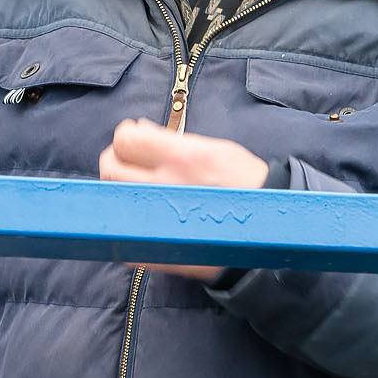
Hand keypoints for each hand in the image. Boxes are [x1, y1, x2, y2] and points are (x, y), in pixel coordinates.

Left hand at [97, 118, 270, 279]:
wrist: (267, 230)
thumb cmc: (246, 184)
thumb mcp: (217, 149)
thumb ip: (173, 140)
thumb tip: (138, 129)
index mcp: (183, 159)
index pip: (126, 140)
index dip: (125, 135)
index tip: (133, 135)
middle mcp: (166, 188)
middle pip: (110, 167)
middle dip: (115, 158)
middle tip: (129, 158)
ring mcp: (158, 220)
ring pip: (112, 197)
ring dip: (120, 185)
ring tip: (137, 182)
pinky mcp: (155, 248)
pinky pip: (123, 229)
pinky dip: (129, 216)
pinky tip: (147, 210)